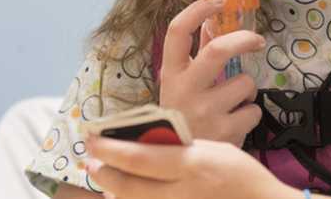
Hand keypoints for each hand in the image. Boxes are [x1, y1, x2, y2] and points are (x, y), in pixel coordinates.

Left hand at [85, 135, 298, 198]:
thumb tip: (144, 143)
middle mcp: (182, 193)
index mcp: (192, 165)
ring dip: (113, 190)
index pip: (140, 158)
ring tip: (104, 176)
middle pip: (129, 186)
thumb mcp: (211, 150)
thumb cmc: (240, 174)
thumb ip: (179, 148)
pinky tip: (124, 195)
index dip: (111, 149)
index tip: (92, 138)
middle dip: (104, 173)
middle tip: (90, 160)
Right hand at [158, 0, 264, 145]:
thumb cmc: (181, 116)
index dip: (199, 10)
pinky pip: (254, 111)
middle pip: (219, 50)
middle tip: (257, 40)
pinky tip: (235, 122)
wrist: (174, 163)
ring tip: (233, 104)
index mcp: (171, 74)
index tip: (218, 0)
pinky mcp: (225, 133)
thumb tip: (213, 23)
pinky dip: (250, 114)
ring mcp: (205, 112)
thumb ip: (197, 55)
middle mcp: (185, 90)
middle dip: (244, 39)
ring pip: (245, 84)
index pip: (178, 32)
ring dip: (247, 90)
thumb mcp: (181, 85)